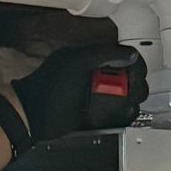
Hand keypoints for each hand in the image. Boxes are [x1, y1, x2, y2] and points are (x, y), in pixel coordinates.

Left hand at [13, 42, 148, 143]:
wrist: (33, 117)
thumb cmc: (48, 88)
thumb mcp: (75, 62)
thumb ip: (103, 54)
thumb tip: (131, 54)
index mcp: (93, 59)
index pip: (125, 57)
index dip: (136, 65)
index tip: (137, 76)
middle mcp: (98, 76)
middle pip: (131, 79)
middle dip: (136, 86)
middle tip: (132, 93)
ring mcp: (98, 96)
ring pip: (128, 98)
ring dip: (131, 102)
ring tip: (126, 105)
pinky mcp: (97, 116)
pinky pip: (119, 116)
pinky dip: (124, 117)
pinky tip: (122, 116)